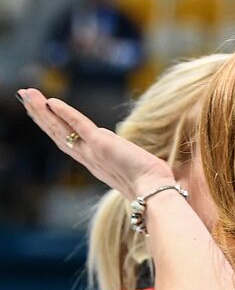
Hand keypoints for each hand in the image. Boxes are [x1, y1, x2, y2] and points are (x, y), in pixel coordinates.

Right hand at [17, 88, 174, 199]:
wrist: (156, 195)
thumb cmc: (153, 187)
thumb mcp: (134, 171)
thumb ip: (127, 161)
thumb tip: (132, 156)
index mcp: (95, 164)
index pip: (67, 142)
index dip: (53, 128)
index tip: (40, 113)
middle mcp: (89, 159)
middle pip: (57, 134)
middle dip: (39, 115)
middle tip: (23, 97)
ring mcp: (93, 152)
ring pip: (60, 129)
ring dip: (42, 111)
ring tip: (27, 94)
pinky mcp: (102, 145)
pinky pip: (79, 126)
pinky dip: (65, 113)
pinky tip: (52, 101)